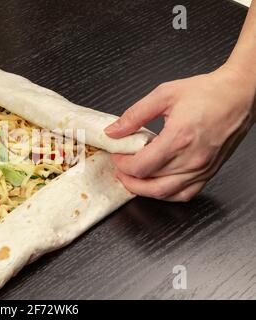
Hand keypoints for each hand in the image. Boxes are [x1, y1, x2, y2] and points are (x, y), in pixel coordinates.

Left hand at [105, 65, 254, 201]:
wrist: (240, 94)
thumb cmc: (208, 92)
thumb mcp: (164, 94)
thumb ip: (135, 115)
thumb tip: (114, 131)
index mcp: (178, 138)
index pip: (140, 166)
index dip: (122, 164)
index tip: (117, 155)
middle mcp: (191, 159)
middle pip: (149, 183)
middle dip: (128, 178)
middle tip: (120, 168)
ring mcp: (202, 169)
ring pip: (165, 193)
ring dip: (143, 190)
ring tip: (133, 178)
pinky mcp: (209, 172)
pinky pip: (184, 194)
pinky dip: (166, 194)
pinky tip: (156, 184)